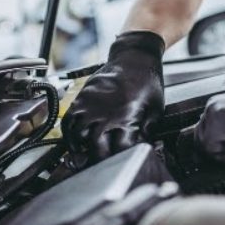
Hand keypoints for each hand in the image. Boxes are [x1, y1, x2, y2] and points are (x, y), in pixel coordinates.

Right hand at [61, 31, 164, 164]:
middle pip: (95, 149)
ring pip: (78, 137)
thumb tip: (138, 148)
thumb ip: (145, 132)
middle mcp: (104, 114)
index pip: (119, 152)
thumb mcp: (155, 110)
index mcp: (126, 119)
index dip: (121, 161)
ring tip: (89, 155)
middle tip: (104, 166)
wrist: (134, 58)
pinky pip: (68, 122)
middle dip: (100, 161)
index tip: (124, 162)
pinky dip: (69, 135)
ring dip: (83, 150)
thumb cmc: (147, 82)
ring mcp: (90, 106)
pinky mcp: (82, 99)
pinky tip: (77, 141)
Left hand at [193, 68, 224, 166]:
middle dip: (216, 157)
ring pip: (205, 147)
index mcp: (219, 105)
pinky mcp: (223, 123)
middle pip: (199, 141)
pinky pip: (215, 152)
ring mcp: (216, 113)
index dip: (215, 153)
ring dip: (224, 160)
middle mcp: (214, 106)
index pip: (203, 134)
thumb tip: (220, 160)